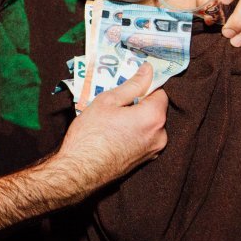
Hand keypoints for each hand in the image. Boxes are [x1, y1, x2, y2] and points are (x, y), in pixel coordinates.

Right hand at [56, 63, 167, 183]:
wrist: (80, 171)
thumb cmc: (90, 134)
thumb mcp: (108, 101)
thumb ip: (132, 84)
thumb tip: (148, 69)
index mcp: (154, 117)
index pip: (160, 92)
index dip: (144, 87)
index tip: (129, 87)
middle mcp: (160, 135)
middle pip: (156, 109)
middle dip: (140, 104)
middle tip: (117, 104)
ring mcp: (154, 151)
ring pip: (150, 125)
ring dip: (137, 119)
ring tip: (113, 120)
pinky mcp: (145, 161)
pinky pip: (145, 138)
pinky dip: (134, 132)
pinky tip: (115, 134)